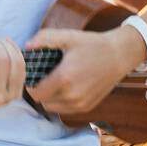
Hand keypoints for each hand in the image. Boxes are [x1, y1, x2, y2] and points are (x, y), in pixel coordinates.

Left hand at [22, 26, 146, 115]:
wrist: (119, 55)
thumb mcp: (68, 36)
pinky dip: (61, 102)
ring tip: (54, 82)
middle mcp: (72, 96)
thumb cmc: (93, 44)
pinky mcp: (88, 107)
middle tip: (43, 77)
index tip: (34, 74)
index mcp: (64, 78)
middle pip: (42, 102)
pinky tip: (66, 88)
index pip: (35, 93)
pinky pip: (65, 110)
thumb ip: (44, 38)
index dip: (30, 84)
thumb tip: (27, 47)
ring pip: (53, 108)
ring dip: (50, 98)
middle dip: (40, 91)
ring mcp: (81, 104)